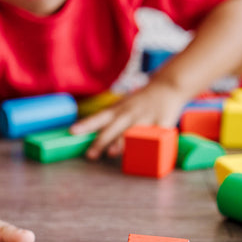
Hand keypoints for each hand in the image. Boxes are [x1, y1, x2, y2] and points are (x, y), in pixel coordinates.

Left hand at [69, 79, 186, 159]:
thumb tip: (87, 136)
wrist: (168, 87)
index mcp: (118, 110)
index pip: (99, 117)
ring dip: (122, 143)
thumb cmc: (139, 102)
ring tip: (112, 153)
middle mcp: (130, 114)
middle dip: (101, 141)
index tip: (72, 131)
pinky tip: (142, 155)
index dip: (86, 125)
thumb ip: (108, 121)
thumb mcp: (121, 106)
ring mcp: (146, 119)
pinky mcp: (162, 125)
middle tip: (90, 155)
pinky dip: (148, 145)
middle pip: (113, 128)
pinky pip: (154, 137)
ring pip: (132, 133)